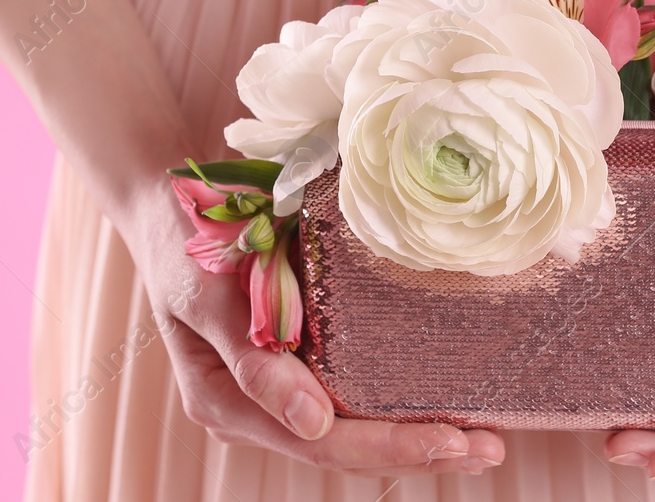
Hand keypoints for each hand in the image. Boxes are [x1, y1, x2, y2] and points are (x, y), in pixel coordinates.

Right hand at [127, 191, 505, 475]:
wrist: (167, 203)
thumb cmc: (184, 242)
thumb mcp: (208, 295)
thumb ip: (252, 361)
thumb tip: (311, 424)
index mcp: (227, 402)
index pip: (318, 442)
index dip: (386, 446)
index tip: (446, 443)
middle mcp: (255, 407)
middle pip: (343, 447)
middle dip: (415, 451)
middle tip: (487, 449)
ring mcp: (278, 387)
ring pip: (351, 429)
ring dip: (416, 436)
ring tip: (483, 441)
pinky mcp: (298, 358)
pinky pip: (351, 393)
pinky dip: (397, 403)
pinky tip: (444, 404)